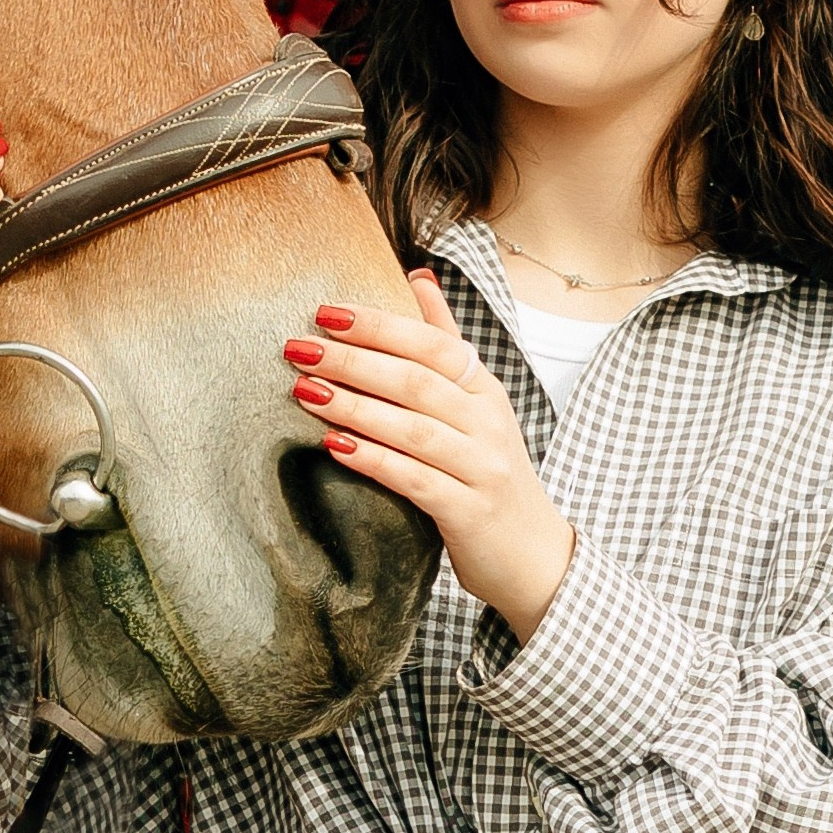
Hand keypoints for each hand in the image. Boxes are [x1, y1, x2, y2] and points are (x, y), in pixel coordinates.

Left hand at [285, 271, 574, 641]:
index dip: (380, 325)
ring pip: (412, 428)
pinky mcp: (467, 511)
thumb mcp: (477, 404)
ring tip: (305, 391)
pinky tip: (335, 445)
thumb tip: (418, 276)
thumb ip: (445, 342)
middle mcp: (488, 423)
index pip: (433, 344)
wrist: (533, 556)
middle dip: (353, 362)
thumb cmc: (489, 473)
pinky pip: (414, 480)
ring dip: (354, 406)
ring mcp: (482, 468)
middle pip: (416, 382)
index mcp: (486, 390)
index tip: (327, 312)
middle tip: (299, 349)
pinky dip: (374, 460)